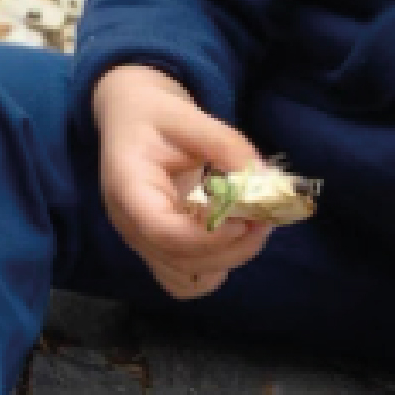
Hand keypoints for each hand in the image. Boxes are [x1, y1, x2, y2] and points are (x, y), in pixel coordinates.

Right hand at [93, 65, 271, 299]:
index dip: (209, 234)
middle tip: (264, 217)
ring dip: (226, 260)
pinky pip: (185, 280)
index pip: (162, 231)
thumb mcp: (188, 115)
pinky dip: (214, 267)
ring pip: (186, 278)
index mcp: (127, 189)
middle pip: (180, 262)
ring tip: (251, 225)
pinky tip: (230, 235)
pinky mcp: (156, 247)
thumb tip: (266, 181)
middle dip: (231, 247)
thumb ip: (227, 146)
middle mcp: (129, 224)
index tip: (246, 217)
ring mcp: (141, 241)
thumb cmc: (152, 113)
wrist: (129, 116)